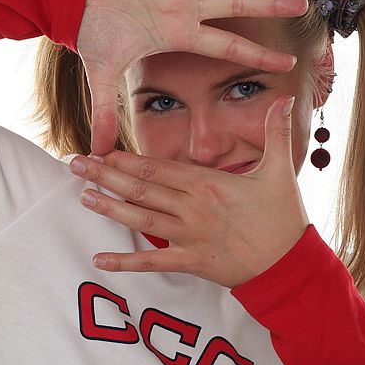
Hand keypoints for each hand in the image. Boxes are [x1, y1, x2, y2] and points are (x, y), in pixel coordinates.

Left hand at [68, 96, 309, 287]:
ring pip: (141, 220)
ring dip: (110, 209)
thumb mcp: (280, 172)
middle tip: (75, 165)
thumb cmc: (283, 219)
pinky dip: (124, 263)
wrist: (290, 266)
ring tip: (83, 197)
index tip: (102, 149)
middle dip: (106, 175)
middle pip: (141, 189)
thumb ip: (275, 133)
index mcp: (207, 184)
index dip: (127, 159)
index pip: (158, 168)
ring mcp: (189, 237)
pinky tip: (99, 260)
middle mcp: (192, 208)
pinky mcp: (191, 263)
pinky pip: (152, 263)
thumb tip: (284, 98)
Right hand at [76, 0, 308, 154]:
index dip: (257, 56)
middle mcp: (183, 6)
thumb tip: (97, 153)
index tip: (288, 65)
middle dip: (269, 6)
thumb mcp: (102, 75)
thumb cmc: (90, 30)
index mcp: (178, 32)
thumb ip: (106, 113)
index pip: (227, 47)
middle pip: (236, 5)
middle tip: (304, 6)